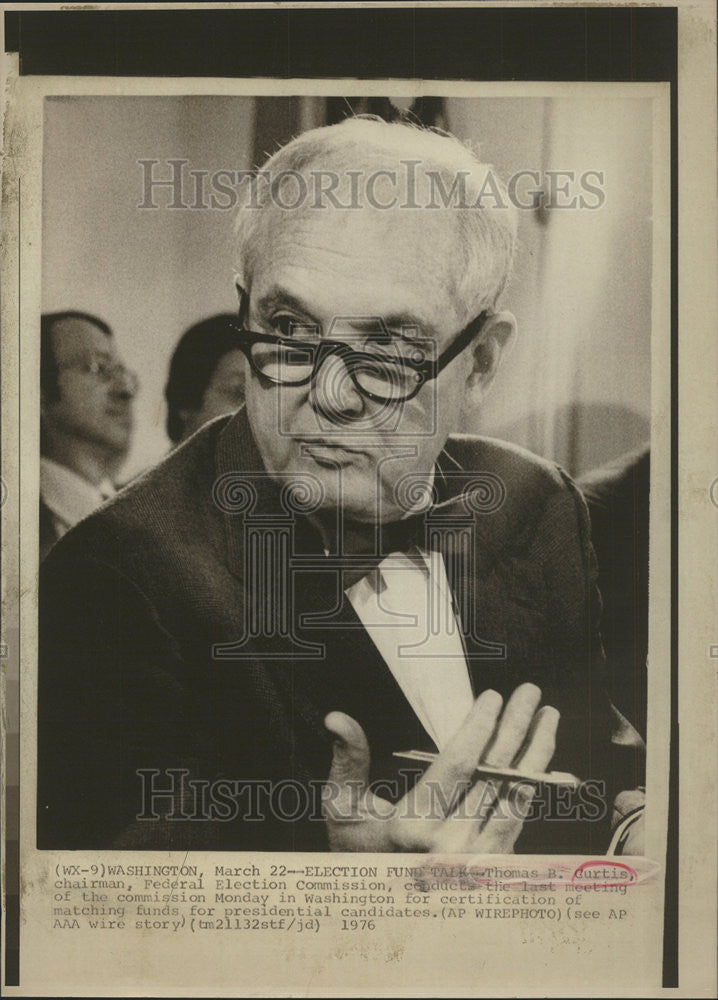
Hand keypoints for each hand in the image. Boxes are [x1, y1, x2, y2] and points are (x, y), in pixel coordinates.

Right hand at [323, 683, 558, 852]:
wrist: (377, 906)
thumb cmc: (358, 847)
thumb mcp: (342, 805)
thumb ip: (348, 759)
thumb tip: (337, 718)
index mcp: (411, 830)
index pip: (455, 767)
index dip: (477, 728)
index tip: (491, 696)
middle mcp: (449, 850)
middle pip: (493, 777)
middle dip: (514, 728)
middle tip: (529, 692)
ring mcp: (476, 863)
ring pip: (516, 797)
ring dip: (536, 752)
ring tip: (547, 716)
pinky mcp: (492, 868)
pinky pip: (519, 817)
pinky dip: (532, 781)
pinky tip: (538, 754)